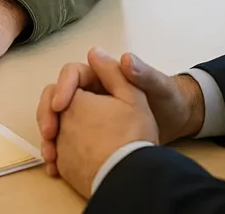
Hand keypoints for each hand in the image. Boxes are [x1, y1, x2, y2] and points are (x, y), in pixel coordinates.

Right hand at [37, 49, 203, 174]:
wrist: (176, 124)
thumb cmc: (168, 100)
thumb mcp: (158, 86)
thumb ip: (143, 73)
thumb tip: (122, 58)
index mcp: (102, 77)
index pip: (73, 75)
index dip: (63, 87)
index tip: (60, 106)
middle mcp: (91, 93)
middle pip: (58, 97)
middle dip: (48, 113)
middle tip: (49, 133)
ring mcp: (88, 115)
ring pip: (58, 120)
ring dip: (49, 136)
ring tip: (51, 155)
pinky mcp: (88, 134)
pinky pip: (66, 140)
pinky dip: (58, 151)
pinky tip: (56, 165)